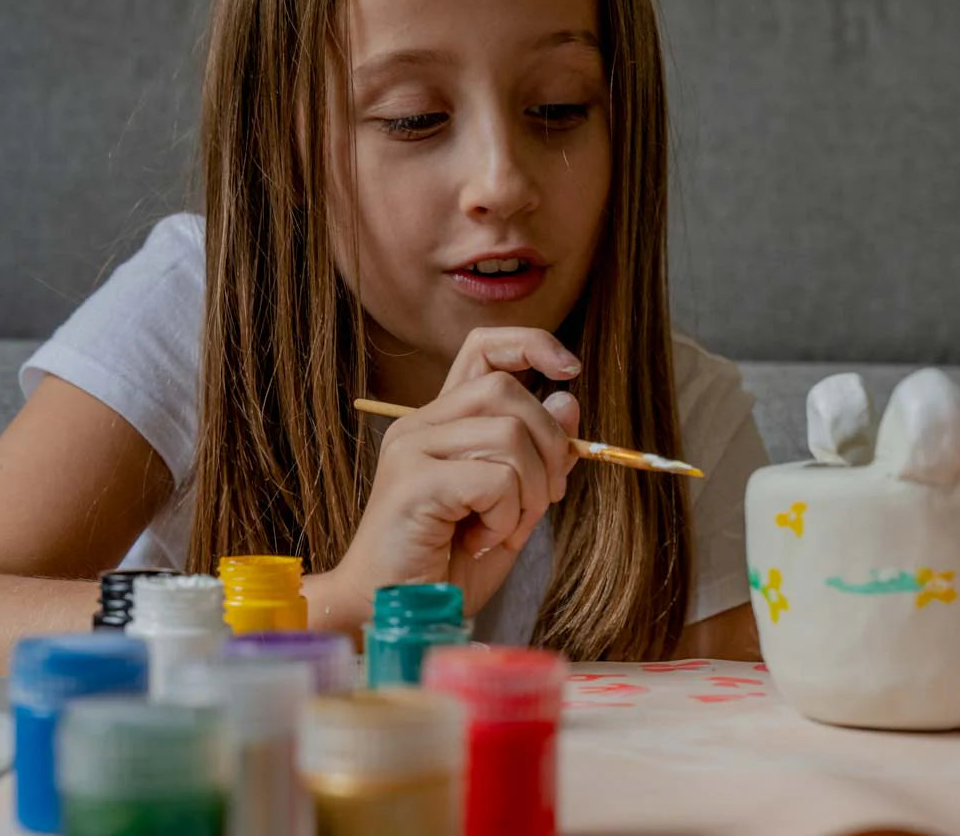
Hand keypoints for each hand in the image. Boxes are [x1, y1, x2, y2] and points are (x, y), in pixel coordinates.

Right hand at [329, 327, 581, 619]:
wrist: (390, 614)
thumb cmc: (447, 564)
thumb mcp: (511, 506)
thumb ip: (537, 457)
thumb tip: (568, 401)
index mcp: (442, 422)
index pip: (484, 348)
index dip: (531, 345)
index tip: (569, 368)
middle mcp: (420, 424)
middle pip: (507, 390)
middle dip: (549, 445)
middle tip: (543, 498)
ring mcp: (412, 449)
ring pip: (508, 434)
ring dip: (529, 490)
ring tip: (504, 528)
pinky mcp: (413, 482)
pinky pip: (495, 479)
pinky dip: (507, 516)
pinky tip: (483, 540)